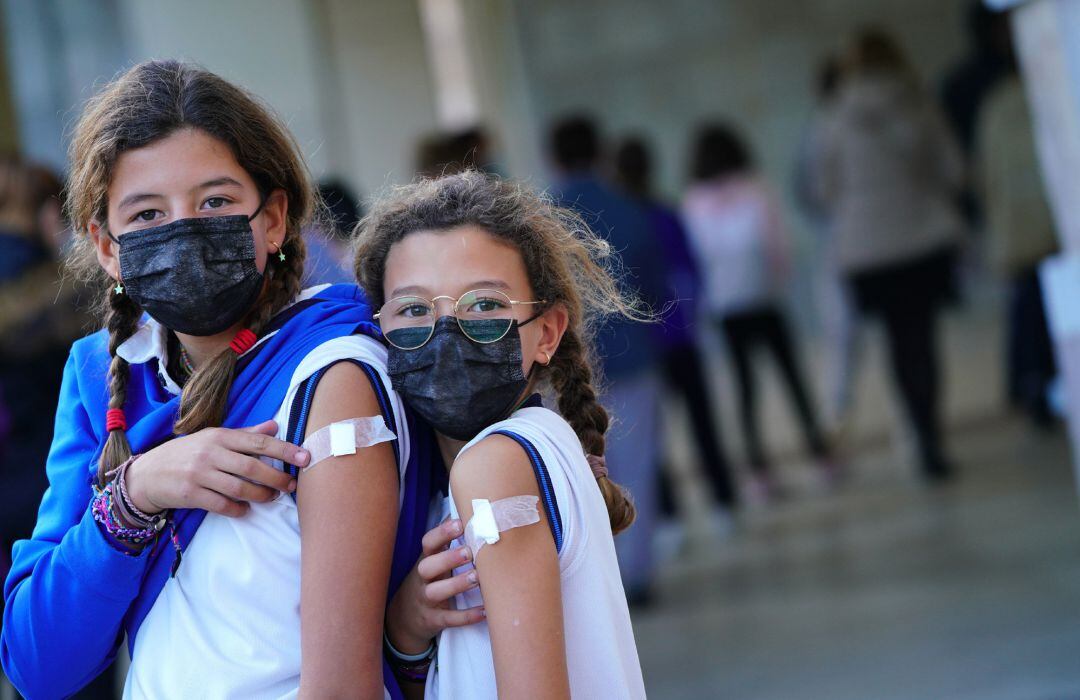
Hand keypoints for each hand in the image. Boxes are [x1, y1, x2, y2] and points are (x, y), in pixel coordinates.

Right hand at [125, 419, 307, 516]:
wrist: (147, 474)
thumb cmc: (187, 454)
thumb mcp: (213, 438)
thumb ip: (245, 434)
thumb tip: (275, 426)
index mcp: (220, 436)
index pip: (258, 442)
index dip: (285, 450)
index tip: (306, 457)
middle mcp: (210, 453)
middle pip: (252, 467)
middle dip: (277, 477)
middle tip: (292, 484)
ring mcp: (199, 474)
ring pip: (239, 488)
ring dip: (261, 495)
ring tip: (272, 497)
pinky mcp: (190, 494)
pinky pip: (222, 505)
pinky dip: (238, 509)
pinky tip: (246, 509)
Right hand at [385, 517, 485, 653]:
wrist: (404, 618)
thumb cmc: (428, 580)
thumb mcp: (432, 559)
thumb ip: (447, 539)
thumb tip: (465, 507)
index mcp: (425, 559)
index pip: (428, 543)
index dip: (442, 532)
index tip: (460, 522)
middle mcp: (422, 578)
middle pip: (428, 566)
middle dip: (448, 558)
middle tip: (469, 551)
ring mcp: (425, 600)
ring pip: (436, 592)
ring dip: (456, 584)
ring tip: (477, 577)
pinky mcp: (433, 620)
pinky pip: (448, 618)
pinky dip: (466, 616)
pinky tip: (485, 611)